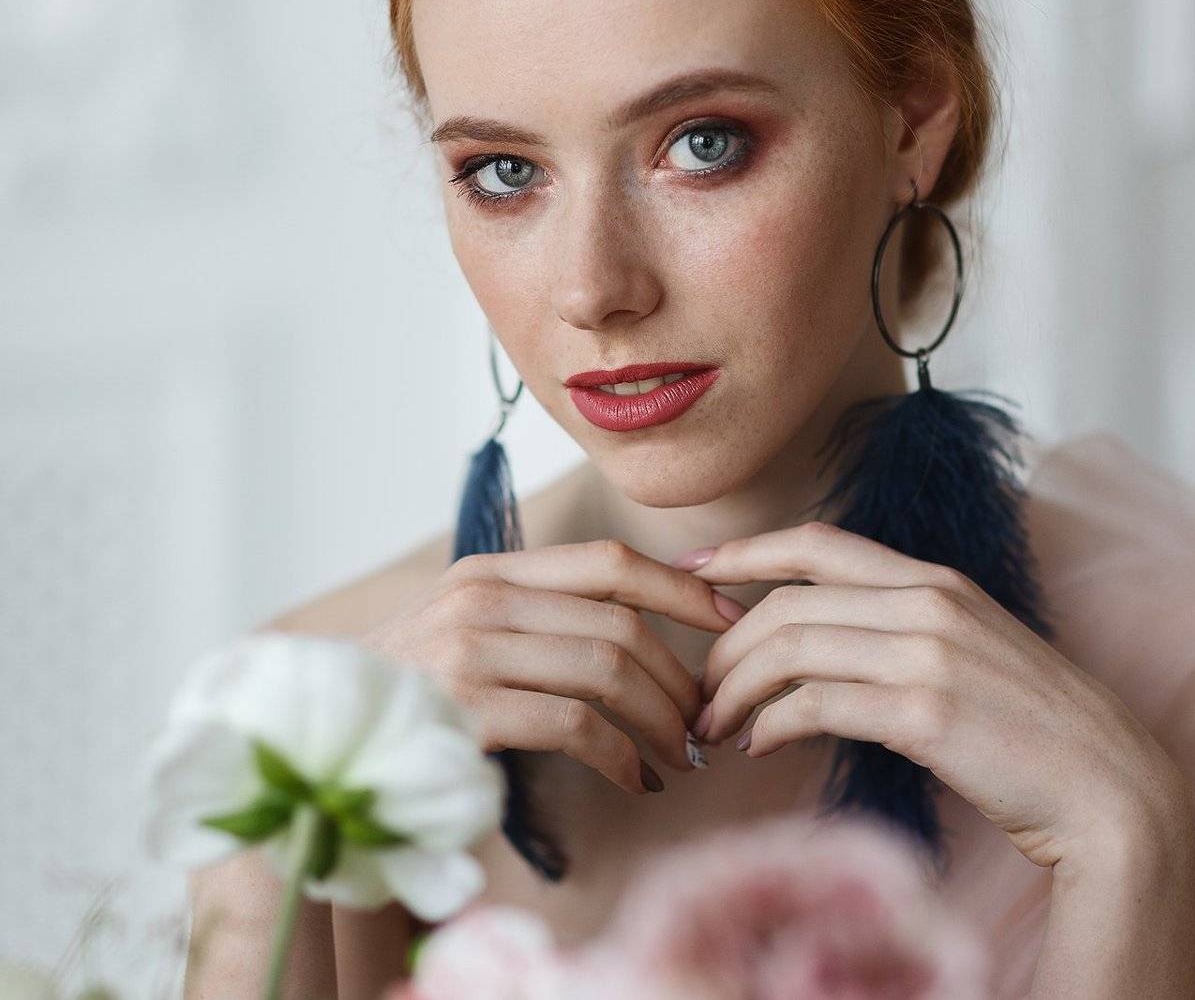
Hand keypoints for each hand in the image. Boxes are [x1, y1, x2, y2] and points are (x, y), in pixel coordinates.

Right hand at [363, 540, 743, 796]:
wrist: (316, 741)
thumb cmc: (412, 693)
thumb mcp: (468, 631)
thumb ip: (539, 615)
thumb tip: (642, 625)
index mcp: (491, 572)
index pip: (608, 561)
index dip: (680, 587)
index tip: (730, 617)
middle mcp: (480, 599)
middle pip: (619, 621)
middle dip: (679, 675)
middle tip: (702, 718)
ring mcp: (469, 652)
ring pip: (607, 669)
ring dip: (660, 719)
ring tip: (680, 753)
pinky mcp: (466, 711)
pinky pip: (576, 726)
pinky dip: (622, 757)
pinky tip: (637, 781)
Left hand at [678, 520, 1188, 868]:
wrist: (1106, 785)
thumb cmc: (1028, 726)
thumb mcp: (964, 649)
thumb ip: (895, 630)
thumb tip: (812, 643)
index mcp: (931, 579)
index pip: (816, 543)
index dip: (746, 552)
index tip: (693, 571)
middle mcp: (925, 602)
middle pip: (787, 603)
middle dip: (725, 646)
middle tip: (700, 691)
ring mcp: (926, 654)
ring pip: (792, 649)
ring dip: (737, 691)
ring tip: (714, 726)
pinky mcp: (925, 713)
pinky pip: (817, 706)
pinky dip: (772, 725)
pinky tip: (759, 748)